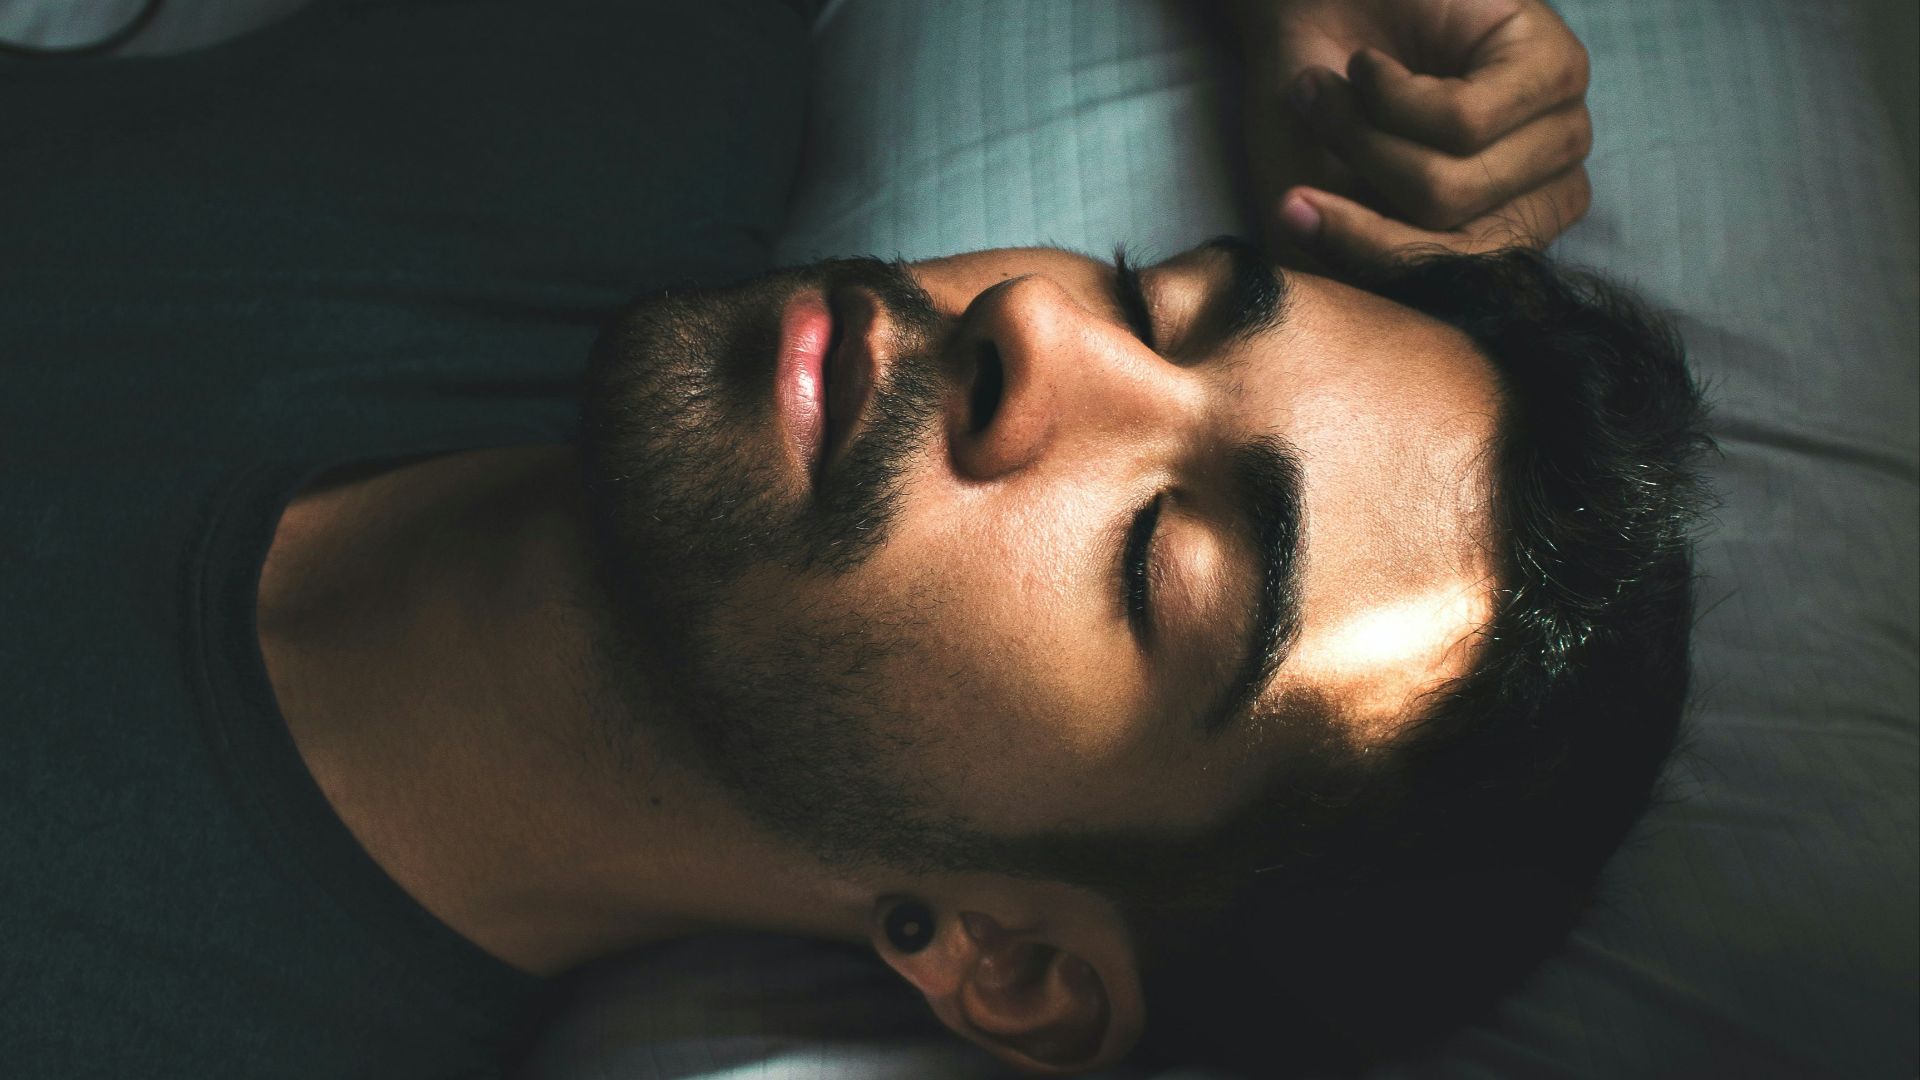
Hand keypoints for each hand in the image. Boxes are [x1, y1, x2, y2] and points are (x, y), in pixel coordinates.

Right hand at [1227, 0, 1592, 273]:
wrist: (1304, 8)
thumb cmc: (1314, 107)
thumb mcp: (1314, 202)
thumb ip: (1341, 267)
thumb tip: (1371, 317)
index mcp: (1493, 240)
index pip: (1450, 282)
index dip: (1367, 251)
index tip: (1291, 212)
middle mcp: (1538, 194)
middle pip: (1450, 238)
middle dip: (1360, 182)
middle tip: (1313, 121)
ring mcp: (1558, 133)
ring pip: (1452, 185)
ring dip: (1367, 134)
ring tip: (1337, 88)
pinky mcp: (1557, 68)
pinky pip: (1467, 123)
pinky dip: (1395, 94)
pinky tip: (1373, 65)